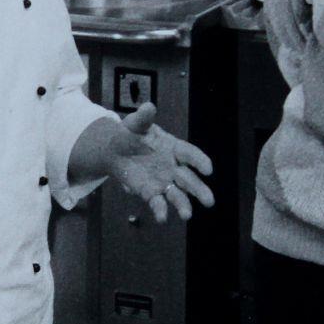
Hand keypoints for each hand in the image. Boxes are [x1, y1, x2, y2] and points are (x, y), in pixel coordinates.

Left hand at [109, 102, 212, 223]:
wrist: (114, 150)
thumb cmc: (130, 133)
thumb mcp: (135, 124)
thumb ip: (143, 118)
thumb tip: (149, 106)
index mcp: (174, 148)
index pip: (190, 154)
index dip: (200, 161)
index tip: (208, 169)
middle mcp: (173, 167)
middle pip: (189, 180)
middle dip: (199, 190)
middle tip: (209, 201)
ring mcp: (163, 182)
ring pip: (178, 195)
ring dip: (183, 205)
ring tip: (186, 215)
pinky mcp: (151, 193)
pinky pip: (158, 202)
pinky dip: (160, 210)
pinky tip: (161, 218)